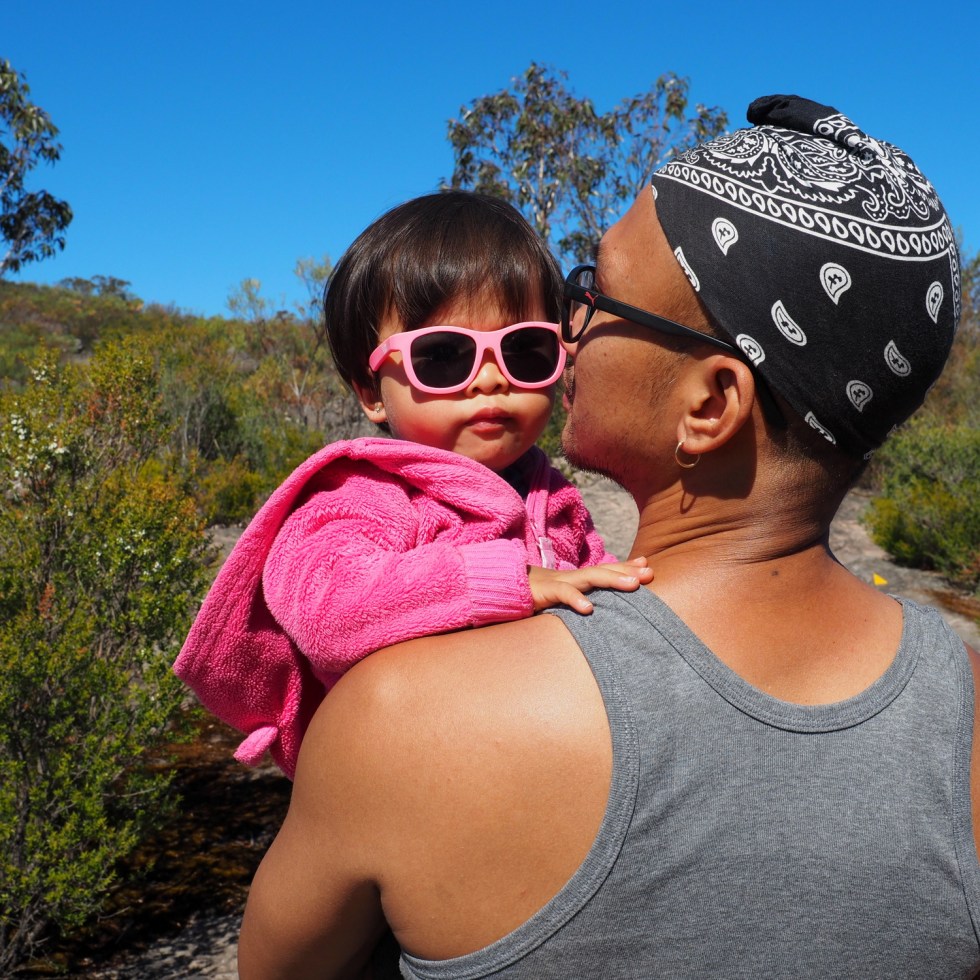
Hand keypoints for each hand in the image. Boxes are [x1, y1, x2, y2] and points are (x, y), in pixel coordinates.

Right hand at [528, 557, 652, 613]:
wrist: (503, 589)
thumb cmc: (535, 597)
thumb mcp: (561, 597)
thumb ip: (579, 598)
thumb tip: (598, 606)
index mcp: (577, 579)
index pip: (605, 570)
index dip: (626, 567)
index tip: (648, 565)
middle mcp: (572, 577)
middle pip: (604, 570)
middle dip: (627, 571)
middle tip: (649, 574)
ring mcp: (559, 582)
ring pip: (590, 577)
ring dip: (613, 580)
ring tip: (634, 586)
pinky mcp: (545, 592)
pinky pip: (563, 594)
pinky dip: (576, 600)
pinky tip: (589, 609)